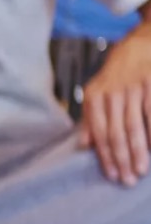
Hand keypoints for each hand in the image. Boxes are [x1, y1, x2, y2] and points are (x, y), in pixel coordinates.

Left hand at [79, 34, 150, 183]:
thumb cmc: (117, 73)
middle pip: (116, 132)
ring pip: (135, 126)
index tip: (110, 175)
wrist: (141, 42)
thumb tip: (82, 145)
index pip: (98, 131)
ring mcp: (133, 87)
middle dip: (121, 159)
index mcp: (94, 96)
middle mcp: (112, 92)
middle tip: (127, 180)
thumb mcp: (96, 91)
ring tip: (141, 171)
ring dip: (139, 151)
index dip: (104, 155)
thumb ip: (89, 118)